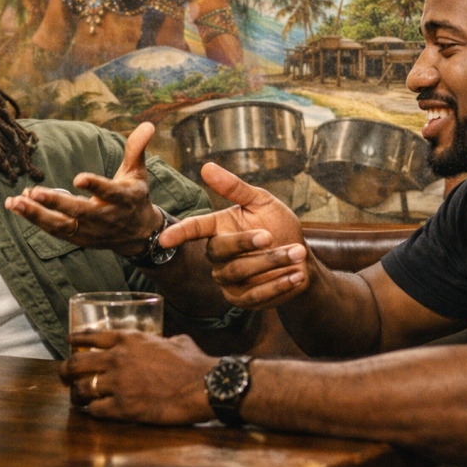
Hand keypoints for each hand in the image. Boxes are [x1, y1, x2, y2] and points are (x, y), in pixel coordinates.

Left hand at [4, 122, 163, 255]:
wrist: (137, 235)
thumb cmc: (134, 197)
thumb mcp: (138, 173)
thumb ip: (137, 148)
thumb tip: (147, 124)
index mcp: (123, 199)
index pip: (109, 192)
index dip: (95, 186)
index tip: (78, 178)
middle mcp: (106, 217)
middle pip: (79, 212)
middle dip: (56, 203)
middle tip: (34, 191)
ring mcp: (91, 231)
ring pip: (61, 225)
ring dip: (36, 215)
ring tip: (13, 201)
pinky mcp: (78, 239)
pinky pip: (54, 230)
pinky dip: (35, 219)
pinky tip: (17, 204)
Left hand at [61, 329, 215, 423]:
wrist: (204, 385)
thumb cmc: (193, 363)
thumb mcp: (176, 341)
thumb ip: (162, 340)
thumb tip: (167, 342)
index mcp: (129, 339)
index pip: (90, 336)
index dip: (75, 339)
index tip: (69, 343)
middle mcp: (118, 358)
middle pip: (76, 364)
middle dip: (65, 371)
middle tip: (64, 376)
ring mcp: (118, 383)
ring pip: (81, 389)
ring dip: (77, 395)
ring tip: (78, 398)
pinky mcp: (123, 407)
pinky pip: (95, 410)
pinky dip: (92, 411)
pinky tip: (93, 412)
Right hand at [160, 162, 309, 309]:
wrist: (302, 258)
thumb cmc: (279, 226)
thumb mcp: (262, 202)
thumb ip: (235, 188)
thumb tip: (206, 167)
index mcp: (218, 227)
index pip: (194, 228)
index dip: (180, 233)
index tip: (164, 239)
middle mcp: (217, 254)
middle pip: (219, 250)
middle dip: (246, 243)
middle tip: (271, 236)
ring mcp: (227, 279)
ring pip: (238, 272)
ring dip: (270, 262)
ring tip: (297, 252)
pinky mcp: (242, 299)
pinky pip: (253, 296)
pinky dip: (277, 284)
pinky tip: (296, 274)